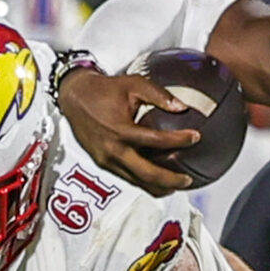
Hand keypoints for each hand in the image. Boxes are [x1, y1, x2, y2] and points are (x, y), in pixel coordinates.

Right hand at [55, 67, 198, 196]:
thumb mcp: (133, 84)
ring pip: (137, 181)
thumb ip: (159, 95)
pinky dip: (144, 180)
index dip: (179, 140)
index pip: (156, 140)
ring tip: (176, 183)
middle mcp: (113, 150)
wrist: (74, 96)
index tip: (195, 137)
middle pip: (147, 174)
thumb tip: (182, 107)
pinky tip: (157, 179)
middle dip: (170, 180)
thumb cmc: (103, 89)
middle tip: (188, 179)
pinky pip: (127, 177)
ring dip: (158, 186)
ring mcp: (106, 160)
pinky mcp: (103, 163)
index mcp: (120, 130)